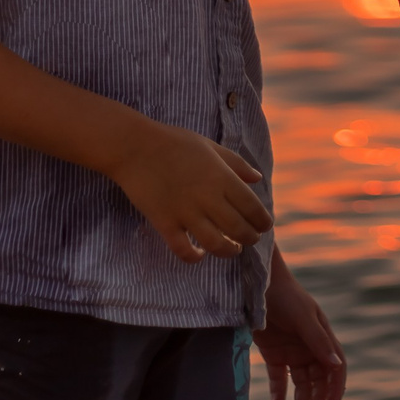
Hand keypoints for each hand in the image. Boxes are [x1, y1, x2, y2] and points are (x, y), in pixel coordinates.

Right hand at [107, 122, 272, 264]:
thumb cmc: (174, 142)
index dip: (262, 220)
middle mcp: (207, 197)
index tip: (265, 226)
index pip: (252, 207)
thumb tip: (257, 178)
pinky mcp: (165, 222)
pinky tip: (199, 254)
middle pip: (239, 229)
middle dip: (250, 238)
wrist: (134, 146)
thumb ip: (236, 163)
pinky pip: (183, 250)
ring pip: (216, 244)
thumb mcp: (210, 146)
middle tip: (250, 239)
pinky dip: (195, 257)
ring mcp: (186, 212)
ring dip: (229, 251)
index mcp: (222, 176)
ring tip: (232, 249)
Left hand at [252, 251, 346, 399]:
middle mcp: (309, 346)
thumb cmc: (284, 296)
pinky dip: (279, 393)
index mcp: (322, 336)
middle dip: (317, 399)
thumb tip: (335, 365)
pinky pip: (279, 378)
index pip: (335, 366)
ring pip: (300, 382)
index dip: (336, 386)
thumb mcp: (302, 317)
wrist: (256, 284)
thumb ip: (317, 340)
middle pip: (318, 379)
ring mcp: (291, 350)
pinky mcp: (273, 353)